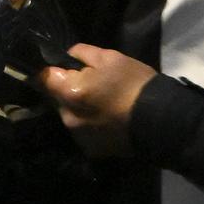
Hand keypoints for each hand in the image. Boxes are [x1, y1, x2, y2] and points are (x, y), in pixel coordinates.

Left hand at [42, 43, 157, 156]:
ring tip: (104, 104)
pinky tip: (109, 120)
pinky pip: (83, 131)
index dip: (51, 70)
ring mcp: (78, 136)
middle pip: (58, 99)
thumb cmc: (134, 84)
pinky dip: (91, 125)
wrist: (160, 120)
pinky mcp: (90, 150)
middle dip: (69, 91)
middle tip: (93, 85)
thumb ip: (81, 53)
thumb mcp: (110, 57)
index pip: (42, 78)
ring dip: (80, 109)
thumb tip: (68, 57)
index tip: (61, 67)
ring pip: (70, 116)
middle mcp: (67, 117)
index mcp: (69, 92)